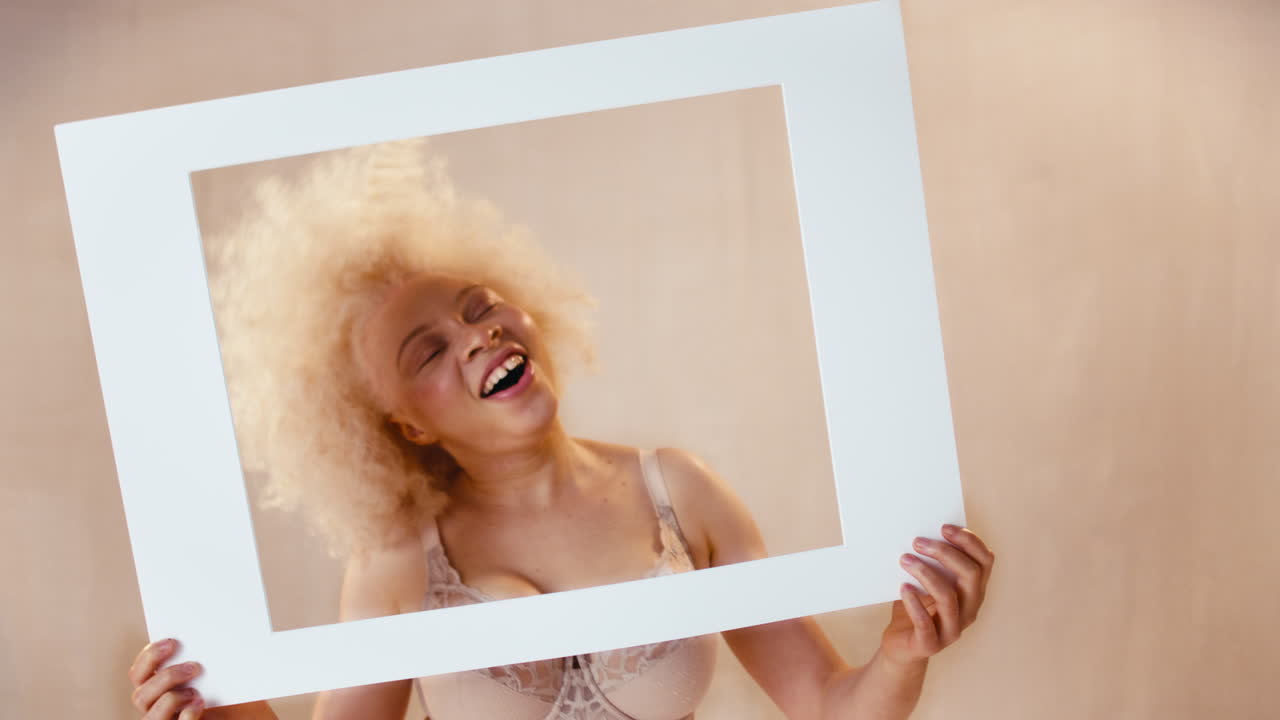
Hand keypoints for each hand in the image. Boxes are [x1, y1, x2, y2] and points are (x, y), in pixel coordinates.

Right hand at [128, 639, 274, 719]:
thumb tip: (218, 623)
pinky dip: (185, 716)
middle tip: (194, 666)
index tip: (171, 641)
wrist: (246, 715)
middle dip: (165, 677)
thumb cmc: (232, 692)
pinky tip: (199, 705)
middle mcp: (156, 708)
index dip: (149, 657)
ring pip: (151, 716)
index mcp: (159, 687)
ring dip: (172, 699)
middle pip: (141, 695)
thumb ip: (209, 654)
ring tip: (197, 692)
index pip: (139, 673)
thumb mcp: (220, 670)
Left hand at [879, 524, 993, 666]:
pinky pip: (925, 623)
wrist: (901, 646)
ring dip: (925, 574)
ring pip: (948, 597)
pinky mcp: (931, 644)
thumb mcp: (925, 581)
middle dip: (945, 553)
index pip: (985, 561)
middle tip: (917, 541)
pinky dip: (913, 603)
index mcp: (973, 591)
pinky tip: (903, 588)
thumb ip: (931, 561)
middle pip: (971, 575)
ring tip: (905, 560)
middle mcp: (969, 609)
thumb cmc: (915, 606)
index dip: (969, 541)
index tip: (944, 527)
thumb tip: (920, 530)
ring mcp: (952, 629)